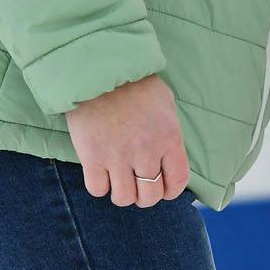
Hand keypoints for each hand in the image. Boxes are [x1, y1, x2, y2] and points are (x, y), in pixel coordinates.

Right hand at [65, 73, 190, 206]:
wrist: (100, 71)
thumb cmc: (135, 85)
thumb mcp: (165, 105)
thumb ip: (169, 135)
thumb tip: (169, 159)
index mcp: (169, 139)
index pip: (178, 181)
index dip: (171, 191)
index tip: (163, 189)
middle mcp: (146, 152)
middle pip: (150, 196)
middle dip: (146, 197)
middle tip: (138, 188)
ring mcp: (118, 157)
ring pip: (124, 198)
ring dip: (123, 195)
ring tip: (119, 182)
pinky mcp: (92, 157)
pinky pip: (98, 189)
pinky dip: (100, 187)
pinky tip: (100, 175)